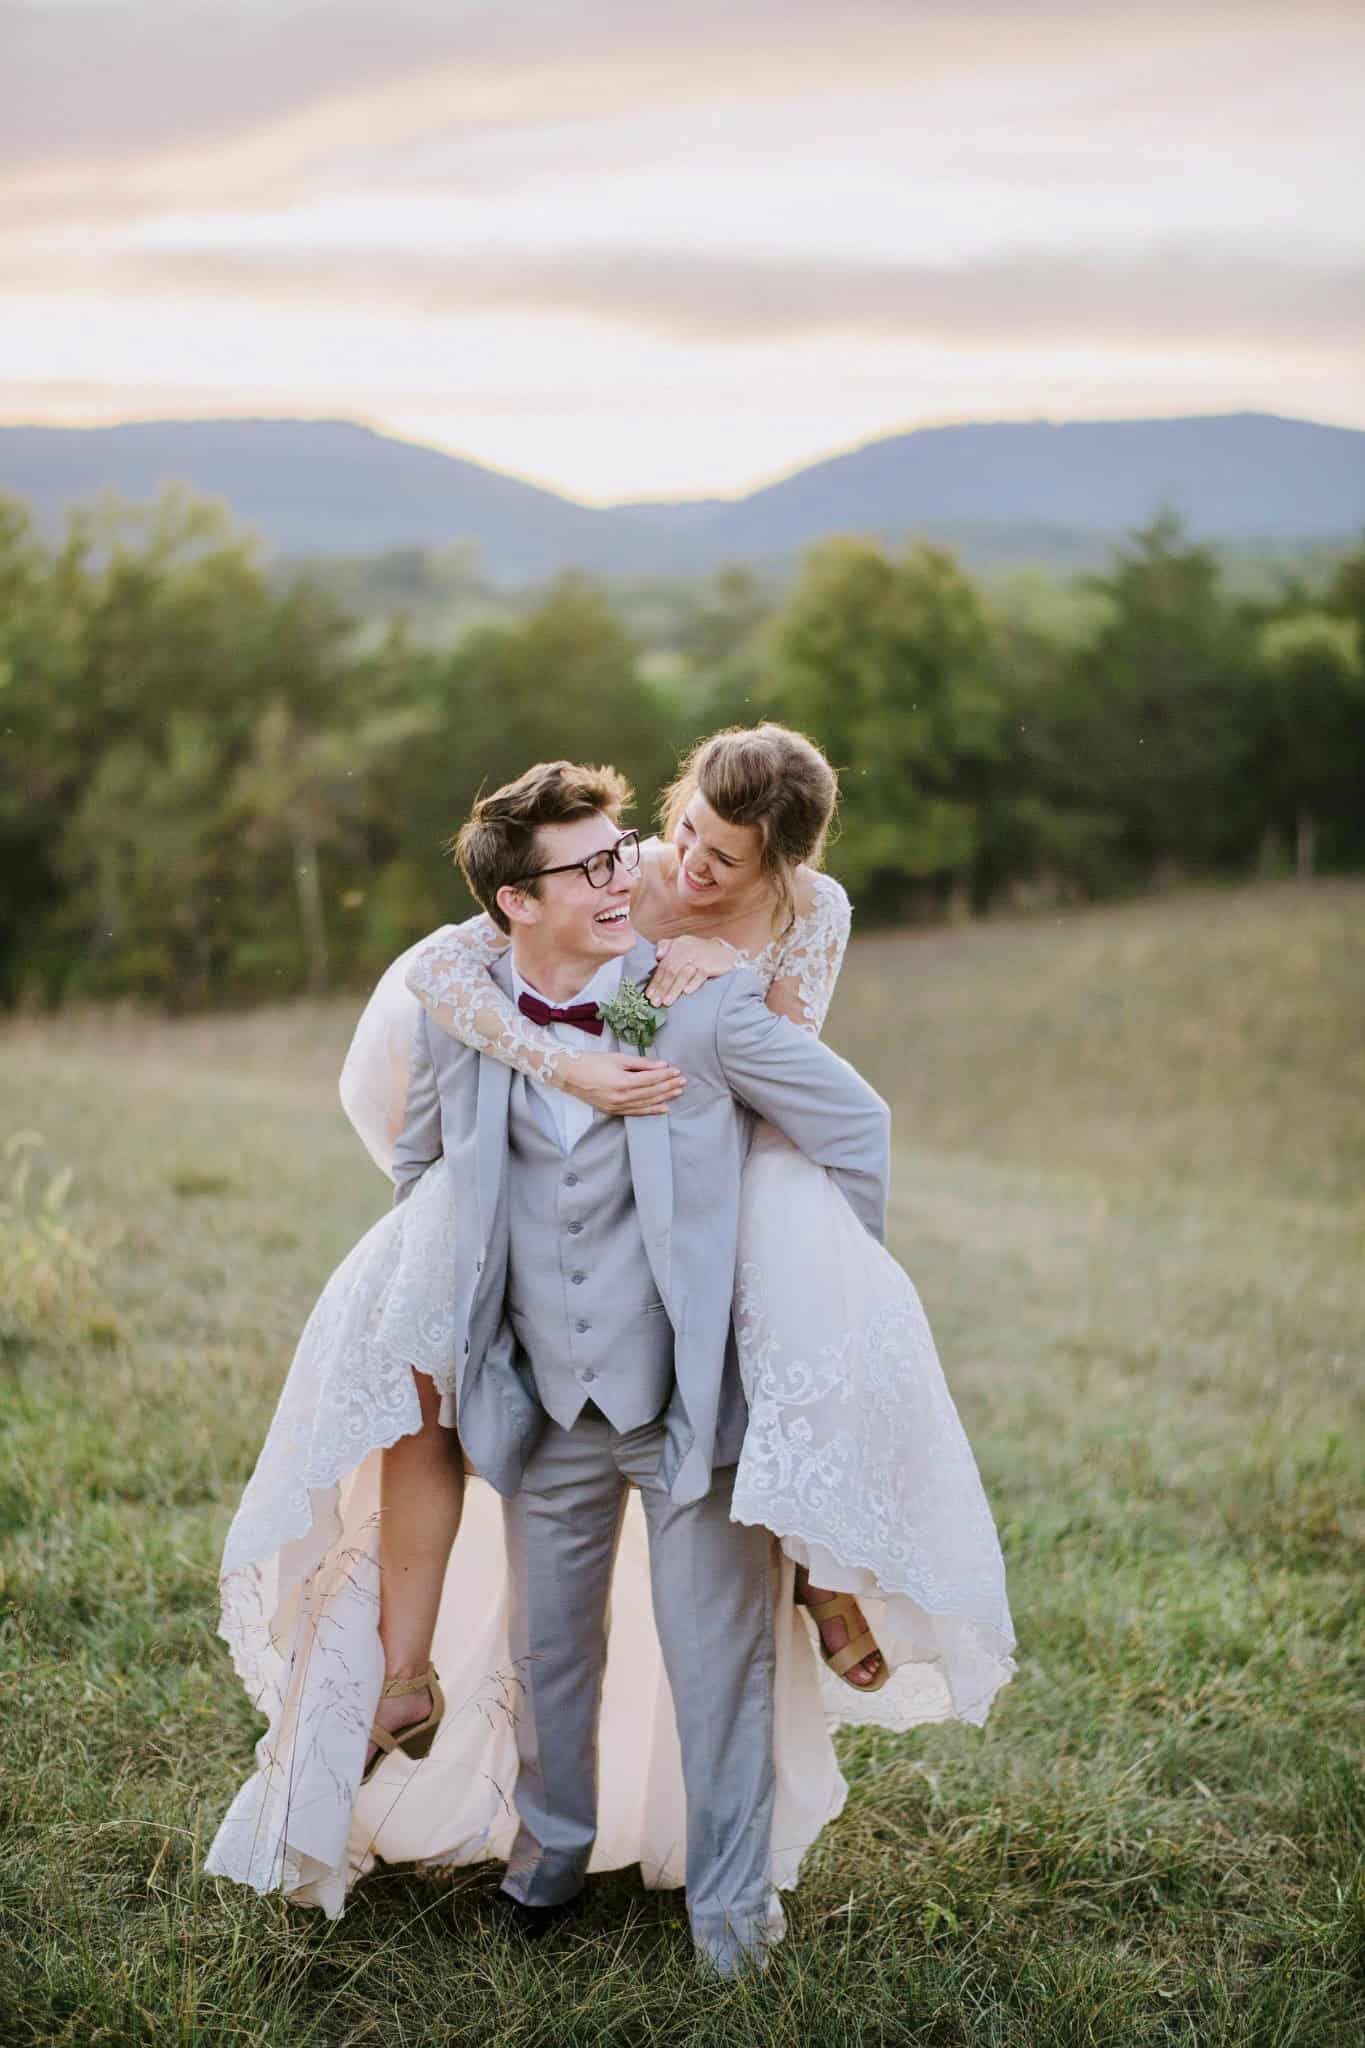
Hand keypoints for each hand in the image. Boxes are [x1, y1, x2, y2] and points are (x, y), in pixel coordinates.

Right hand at [559, 1050, 684, 1115]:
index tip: (677, 1071)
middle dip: (669, 1086)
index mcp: (622, 1081)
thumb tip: (661, 1065)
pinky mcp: (613, 1111)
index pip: (651, 1079)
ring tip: (677, 1092)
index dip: (666, 1076)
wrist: (569, 1075)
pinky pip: (636, 1112)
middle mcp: (621, 1096)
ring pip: (647, 1103)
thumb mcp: (617, 1058)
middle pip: (651, 1092)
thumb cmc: (591, 1062)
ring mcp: (617, 1106)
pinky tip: (664, 1108)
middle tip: (683, 1082)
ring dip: (664, 1098)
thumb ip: (641, 1063)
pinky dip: (651, 1111)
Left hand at [645, 935, 737, 1006]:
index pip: (663, 966)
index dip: (655, 981)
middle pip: (670, 971)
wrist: (723, 952)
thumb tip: (657, 956)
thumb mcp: (682, 943)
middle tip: (655, 1002)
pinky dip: (693, 983)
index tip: (649, 995)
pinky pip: (699, 975)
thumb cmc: (698, 951)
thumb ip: (666, 946)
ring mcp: (698, 958)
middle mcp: (686, 951)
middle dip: (662, 988)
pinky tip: (687, 992)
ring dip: (674, 989)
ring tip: (666, 1002)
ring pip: (682, 975)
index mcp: (676, 946)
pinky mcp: (709, 965)